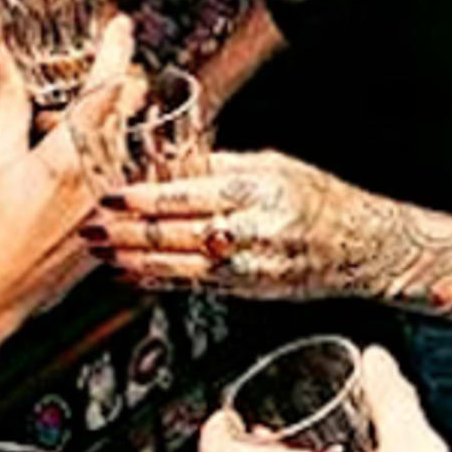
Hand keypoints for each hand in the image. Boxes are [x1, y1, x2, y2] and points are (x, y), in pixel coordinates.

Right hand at [0, 26, 122, 355]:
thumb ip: (8, 107)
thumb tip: (6, 60)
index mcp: (67, 160)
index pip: (105, 91)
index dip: (116, 51)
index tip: (120, 25)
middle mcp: (98, 183)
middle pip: (124, 115)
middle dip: (117, 83)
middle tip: (106, 56)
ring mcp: (107, 209)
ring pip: (125, 146)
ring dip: (114, 119)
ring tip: (93, 101)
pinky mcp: (108, 230)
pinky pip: (120, 178)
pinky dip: (109, 155)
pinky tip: (88, 151)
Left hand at [92, 152, 451, 318]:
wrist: (361, 244)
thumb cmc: (317, 198)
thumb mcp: (273, 165)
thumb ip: (222, 165)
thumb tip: (172, 161)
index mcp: (254, 190)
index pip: (186, 195)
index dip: (143, 199)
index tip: (110, 197)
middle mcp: (251, 231)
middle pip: (175, 234)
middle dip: (126, 234)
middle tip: (90, 229)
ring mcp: (249, 266)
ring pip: (179, 265)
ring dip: (135, 261)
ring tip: (103, 255)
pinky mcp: (249, 290)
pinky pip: (196, 286)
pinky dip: (161, 281)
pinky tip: (135, 277)